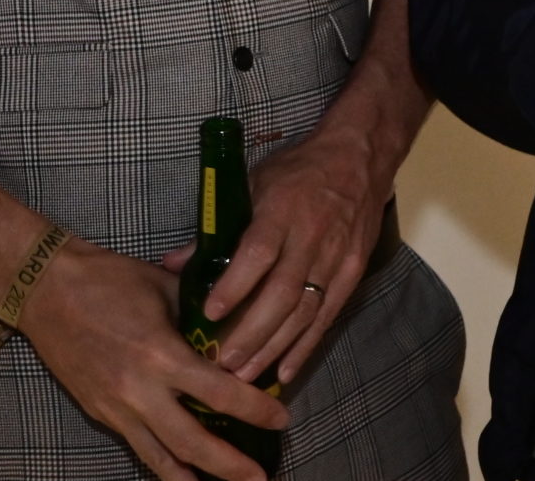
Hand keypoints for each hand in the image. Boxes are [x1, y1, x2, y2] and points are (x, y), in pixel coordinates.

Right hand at [20, 243, 287, 480]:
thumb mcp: (165, 286)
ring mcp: (116, 408)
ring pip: (162, 458)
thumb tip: (239, 323)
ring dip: (196, 478)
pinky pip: (138, 449)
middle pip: (192, 442)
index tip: (281, 418)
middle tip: (261, 479)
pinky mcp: (100, 414)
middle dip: (230, 465)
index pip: (219, 392)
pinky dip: (163, 468)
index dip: (254, 409)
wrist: (45, 289)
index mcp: (161, 354)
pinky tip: (183, 478)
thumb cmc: (108, 278)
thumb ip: (202, 312)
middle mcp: (139, 390)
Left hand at [158, 122, 388, 384]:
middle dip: (252, 332)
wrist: (359, 158)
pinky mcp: (352, 274)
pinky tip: (285, 372)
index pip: (259, 252)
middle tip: (222, 364)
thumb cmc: (298, 170)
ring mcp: (336, 259)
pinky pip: (327, 317)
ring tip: (245, 376)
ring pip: (304, 312)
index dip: (236, 286)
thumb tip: (174, 264)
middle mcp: (312, 238)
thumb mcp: (254, 183)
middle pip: (283, 293)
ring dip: (274, 348)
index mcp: (282, 211)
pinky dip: (306, 347)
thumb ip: (218, 228)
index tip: (210, 314)